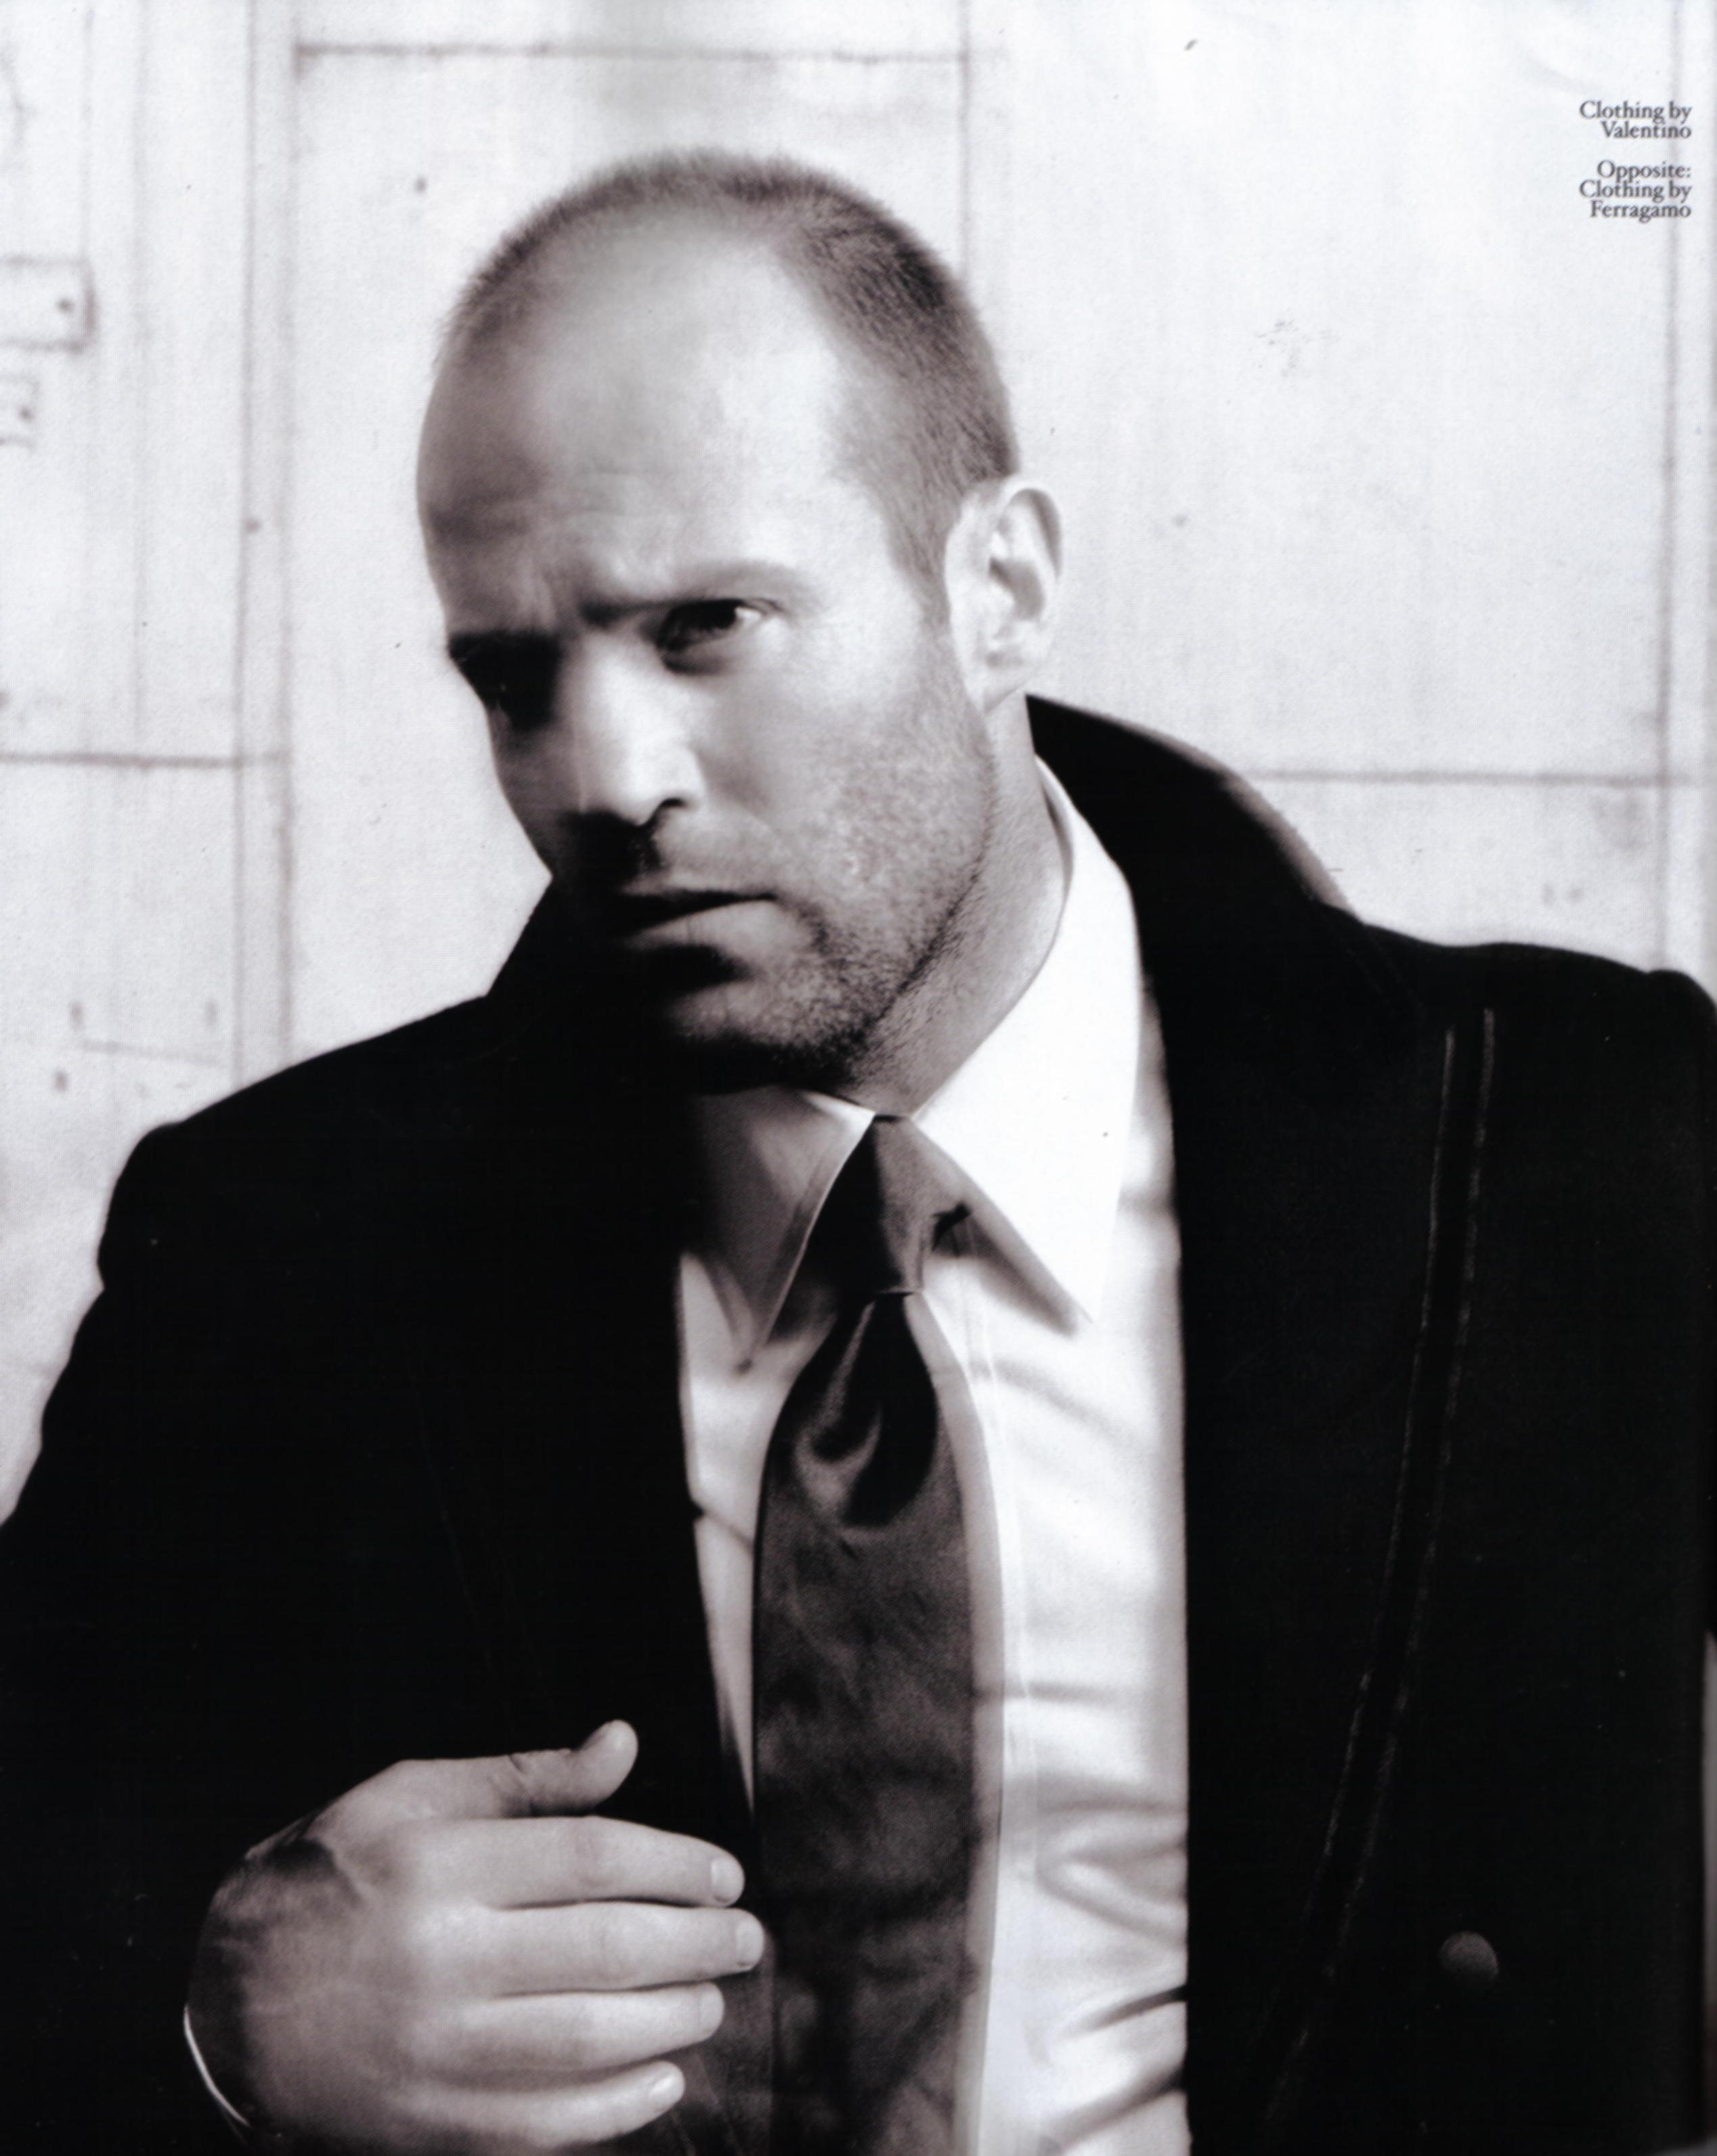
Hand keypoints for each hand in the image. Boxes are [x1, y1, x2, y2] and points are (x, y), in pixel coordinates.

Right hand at [186, 1721, 760, 2152]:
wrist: (224, 2007)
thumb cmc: (330, 1880)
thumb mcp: (411, 1799)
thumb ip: (525, 1778)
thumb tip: (623, 1742)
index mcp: (441, 1865)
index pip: (595, 1859)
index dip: (679, 1865)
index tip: (727, 1874)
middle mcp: (443, 1957)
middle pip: (608, 1949)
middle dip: (699, 1943)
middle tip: (746, 1939)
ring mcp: (437, 2049)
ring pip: (589, 2037)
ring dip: (674, 2020)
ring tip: (712, 1998)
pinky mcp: (431, 2122)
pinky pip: (547, 2123)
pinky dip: (618, 2107)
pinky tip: (663, 2079)